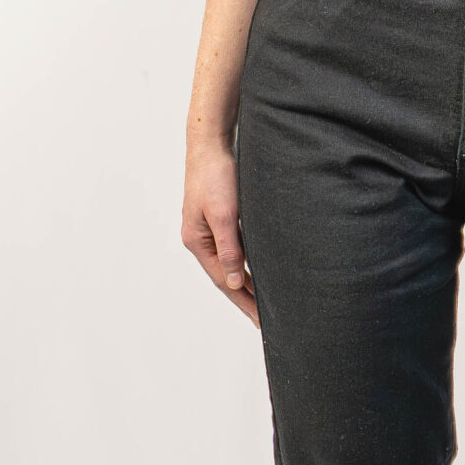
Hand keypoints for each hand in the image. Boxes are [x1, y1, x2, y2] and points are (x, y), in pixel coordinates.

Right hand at [182, 141, 257, 324]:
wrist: (211, 143)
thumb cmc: (216, 175)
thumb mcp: (224, 214)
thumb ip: (229, 249)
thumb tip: (235, 282)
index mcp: (198, 242)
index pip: (224, 281)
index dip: (244, 302)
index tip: (261, 321)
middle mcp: (201, 239)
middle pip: (226, 277)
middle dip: (246, 299)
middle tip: (267, 321)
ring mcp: (210, 229)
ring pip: (232, 263)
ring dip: (248, 283)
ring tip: (266, 303)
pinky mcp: (221, 217)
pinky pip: (236, 249)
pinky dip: (248, 263)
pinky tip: (260, 270)